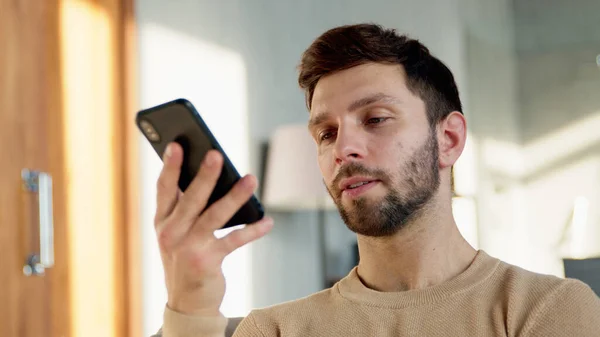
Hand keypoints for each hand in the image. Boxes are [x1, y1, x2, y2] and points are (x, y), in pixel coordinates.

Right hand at [155, 142, 273, 315]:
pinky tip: (267, 222)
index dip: (170, 166)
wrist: (187, 301)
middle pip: (190, 198)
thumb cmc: (185, 256)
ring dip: (235, 196)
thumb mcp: (177, 232)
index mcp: (162, 220)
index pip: (164, 188)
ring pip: (214, 215)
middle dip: (205, 175)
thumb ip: (186, 206)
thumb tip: (212, 173)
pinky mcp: (207, 262)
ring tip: (251, 179)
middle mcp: (171, 233)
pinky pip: (234, 240)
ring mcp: (188, 248)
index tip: (177, 145)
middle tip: (217, 154)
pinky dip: (253, 230)